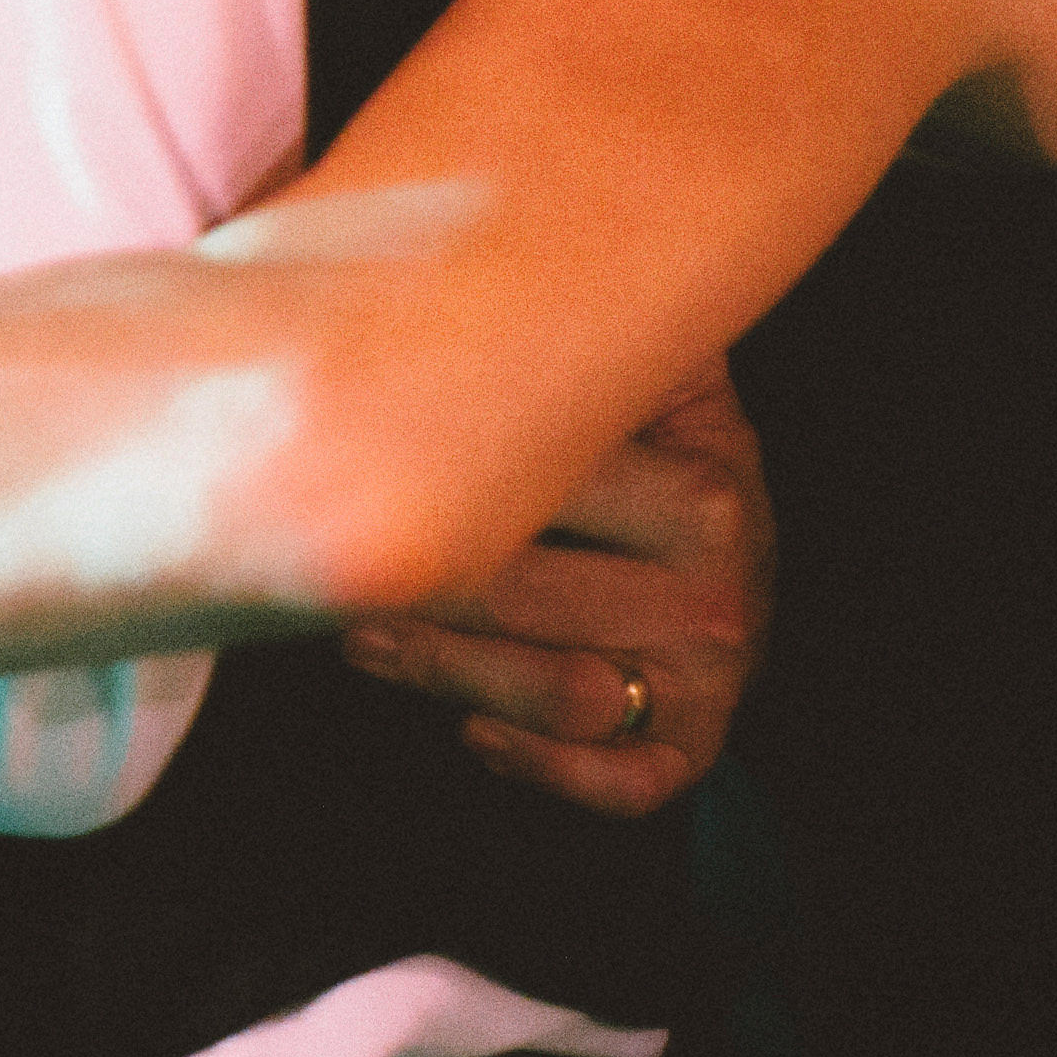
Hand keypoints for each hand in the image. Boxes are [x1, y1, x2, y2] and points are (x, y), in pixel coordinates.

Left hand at [342, 367, 771, 816]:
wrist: (700, 502)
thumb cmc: (608, 422)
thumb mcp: (599, 369)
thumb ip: (535, 340)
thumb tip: (407, 277)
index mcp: (701, 475)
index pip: (536, 498)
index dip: (427, 492)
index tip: (343, 480)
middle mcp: (726, 570)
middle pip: (523, 598)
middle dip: (411, 590)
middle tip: (331, 574)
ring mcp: (719, 659)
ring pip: (561, 691)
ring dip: (447, 672)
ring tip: (367, 639)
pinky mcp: (700, 730)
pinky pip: (628, 779)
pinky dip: (548, 767)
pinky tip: (475, 731)